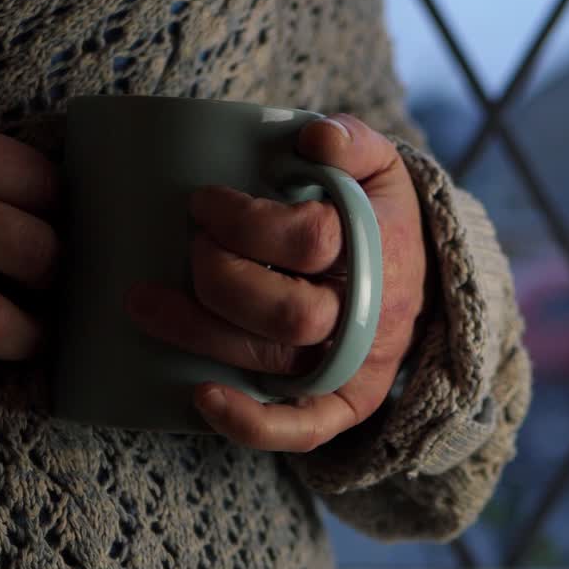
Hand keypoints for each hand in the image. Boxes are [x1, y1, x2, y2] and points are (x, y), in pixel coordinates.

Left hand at [126, 114, 429, 451]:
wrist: (423, 280)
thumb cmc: (380, 218)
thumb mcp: (380, 167)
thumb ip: (353, 139)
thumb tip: (315, 138)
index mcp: (380, 250)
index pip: (312, 239)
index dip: (246, 221)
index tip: (204, 202)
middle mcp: (369, 316)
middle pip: (289, 312)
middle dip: (219, 275)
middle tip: (190, 246)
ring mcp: (356, 365)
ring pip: (274, 360)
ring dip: (199, 332)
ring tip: (145, 301)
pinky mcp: (345, 403)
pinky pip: (304, 430)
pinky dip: (250, 424)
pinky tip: (199, 395)